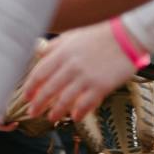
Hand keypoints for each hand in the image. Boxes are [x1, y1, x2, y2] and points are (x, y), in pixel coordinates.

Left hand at [16, 23, 136, 125]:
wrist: (127, 38)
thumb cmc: (99, 36)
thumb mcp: (72, 36)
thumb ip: (54, 46)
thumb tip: (38, 53)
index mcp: (62, 53)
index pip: (39, 73)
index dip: (31, 87)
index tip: (27, 97)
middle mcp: (71, 66)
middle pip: (49, 89)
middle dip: (38, 104)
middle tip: (32, 113)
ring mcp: (86, 77)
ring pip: (64, 100)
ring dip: (56, 111)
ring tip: (52, 117)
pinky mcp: (101, 86)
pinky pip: (85, 104)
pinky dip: (78, 113)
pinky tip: (75, 117)